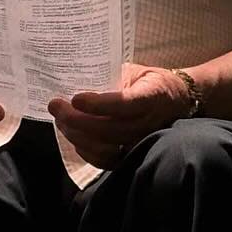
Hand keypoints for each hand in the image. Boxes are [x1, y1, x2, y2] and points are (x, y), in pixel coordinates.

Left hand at [48, 62, 192, 168]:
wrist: (176, 100)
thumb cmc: (147, 81)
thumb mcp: (134, 70)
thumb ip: (110, 75)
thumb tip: (72, 76)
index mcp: (152, 95)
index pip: (125, 103)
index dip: (99, 104)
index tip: (75, 98)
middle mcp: (150, 122)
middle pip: (110, 129)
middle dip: (76, 120)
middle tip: (55, 106)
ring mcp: (143, 141)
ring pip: (107, 147)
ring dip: (77, 135)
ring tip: (60, 120)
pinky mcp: (136, 154)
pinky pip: (109, 161)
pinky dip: (87, 152)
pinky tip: (73, 137)